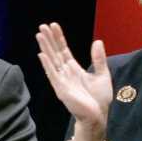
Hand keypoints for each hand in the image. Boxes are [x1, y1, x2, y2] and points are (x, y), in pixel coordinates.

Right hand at [37, 23, 111, 140]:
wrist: (98, 115)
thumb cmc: (99, 98)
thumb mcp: (102, 74)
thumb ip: (98, 59)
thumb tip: (97, 41)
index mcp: (74, 68)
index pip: (64, 50)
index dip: (59, 38)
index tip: (53, 25)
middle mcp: (65, 73)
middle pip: (55, 52)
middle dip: (49, 39)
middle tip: (42, 25)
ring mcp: (62, 80)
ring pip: (52, 60)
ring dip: (45, 48)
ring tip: (39, 34)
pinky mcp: (61, 89)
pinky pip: (53, 74)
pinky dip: (47, 64)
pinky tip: (42, 54)